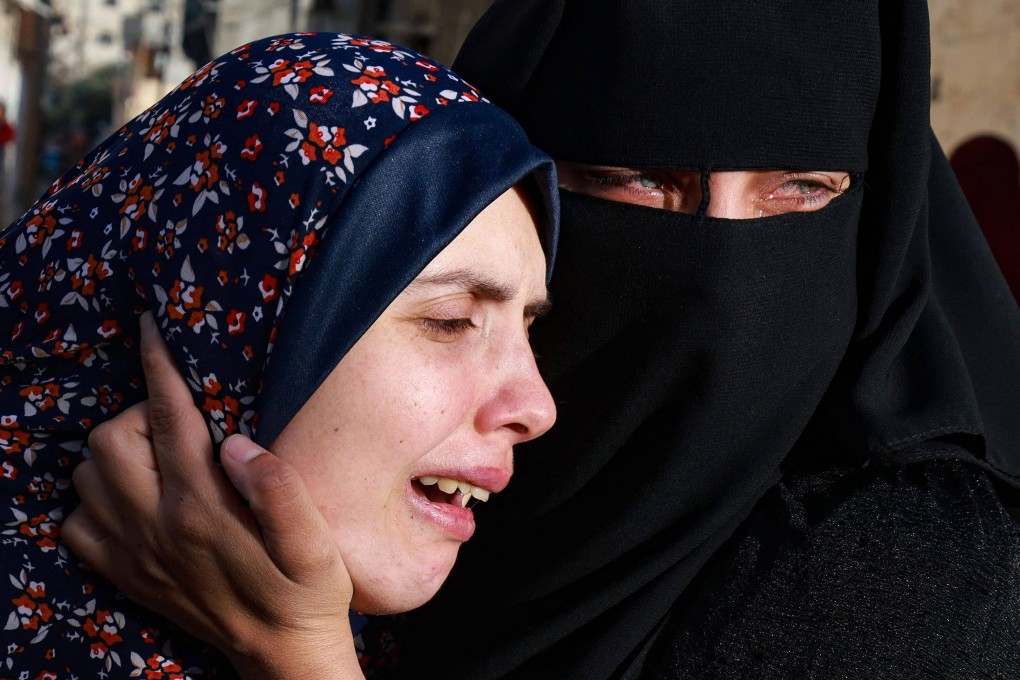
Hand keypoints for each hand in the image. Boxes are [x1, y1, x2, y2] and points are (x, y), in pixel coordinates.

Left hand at [62, 312, 361, 678]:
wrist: (280, 654)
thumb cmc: (308, 591)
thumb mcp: (316, 542)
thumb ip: (280, 488)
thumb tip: (238, 441)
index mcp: (203, 510)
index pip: (168, 420)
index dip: (159, 367)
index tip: (153, 329)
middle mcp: (156, 528)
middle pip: (110, 441)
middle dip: (139, 412)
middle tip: (181, 419)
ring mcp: (133, 554)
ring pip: (88, 476)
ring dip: (116, 452)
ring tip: (162, 453)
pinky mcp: (125, 574)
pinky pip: (78, 523)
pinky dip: (96, 498)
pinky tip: (136, 497)